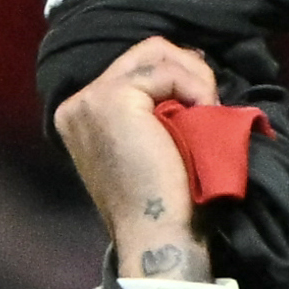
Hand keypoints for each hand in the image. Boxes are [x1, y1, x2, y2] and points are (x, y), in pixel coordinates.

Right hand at [51, 29, 225, 275]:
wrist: (157, 237)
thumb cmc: (163, 203)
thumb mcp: (149, 143)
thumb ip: (151, 108)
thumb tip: (191, 65)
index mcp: (81, 116)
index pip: (134, 69)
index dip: (177, 78)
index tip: (202, 104)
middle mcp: (76, 104)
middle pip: (144, 52)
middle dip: (187, 71)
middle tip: (212, 105)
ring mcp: (89, 99)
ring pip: (156, 53)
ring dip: (194, 79)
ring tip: (210, 113)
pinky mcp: (112, 98)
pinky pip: (166, 69)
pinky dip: (195, 87)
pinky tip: (204, 114)